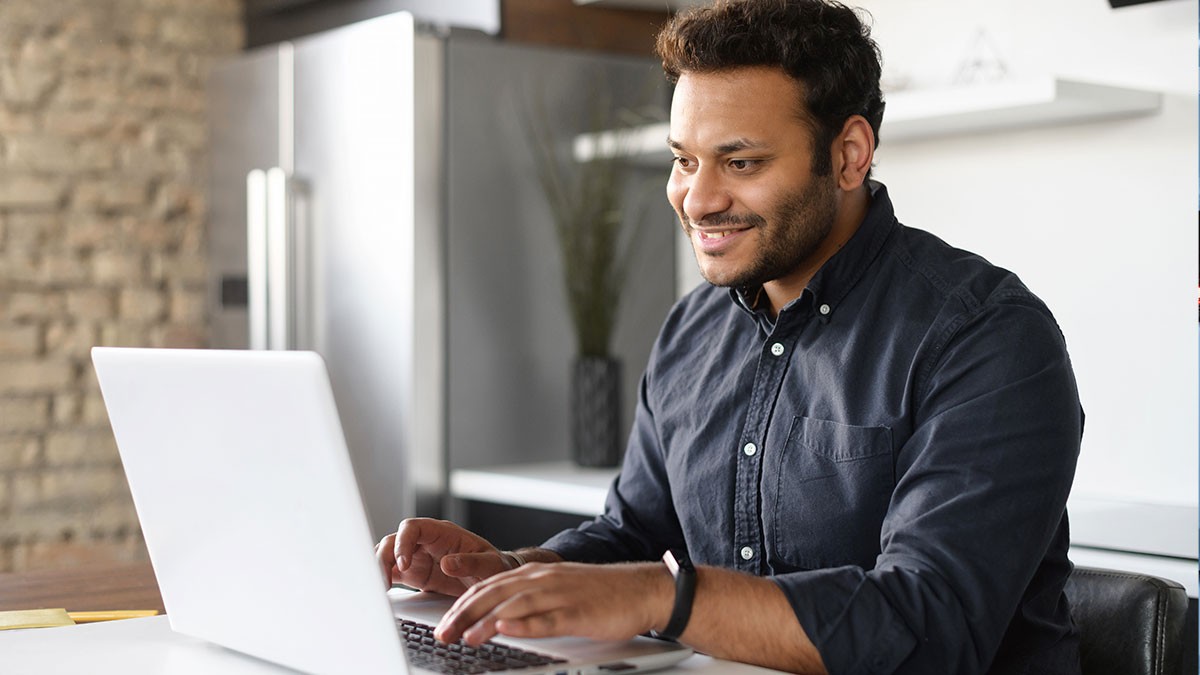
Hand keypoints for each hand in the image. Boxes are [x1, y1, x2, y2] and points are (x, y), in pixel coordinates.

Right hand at [375, 518, 514, 595]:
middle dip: (383, 558)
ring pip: (387, 556)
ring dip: (379, 570)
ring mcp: (416, 557)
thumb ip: (471, 562)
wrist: (492, 578)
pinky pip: (391, 573)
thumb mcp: (490, 564)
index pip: (413, 527)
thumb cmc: (494, 565)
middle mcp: (425, 542)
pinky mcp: (413, 574)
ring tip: (380, 590)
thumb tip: (447, 563)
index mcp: (442, 533)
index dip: (403, 542)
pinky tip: (381, 594)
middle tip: (383, 581)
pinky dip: (382, 581)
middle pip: (393, 541)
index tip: (404, 563)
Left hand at [433, 561, 671, 645]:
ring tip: (466, 637)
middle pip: (495, 593)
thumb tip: (497, 616)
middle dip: (464, 614)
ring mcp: (561, 594)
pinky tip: (506, 631)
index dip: (463, 605)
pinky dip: (524, 625)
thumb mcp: (557, 589)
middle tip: (443, 634)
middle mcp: (544, 579)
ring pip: (515, 605)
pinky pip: (547, 618)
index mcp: (536, 573)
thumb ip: (529, 599)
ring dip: (487, 621)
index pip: (489, 586)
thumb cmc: (600, 594)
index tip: (443, 623)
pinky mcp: (578, 611)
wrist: (641, 589)